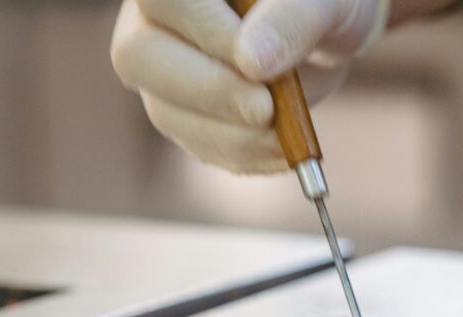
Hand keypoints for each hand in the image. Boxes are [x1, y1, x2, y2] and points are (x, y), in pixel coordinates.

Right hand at [110, 0, 390, 173]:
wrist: (322, 35)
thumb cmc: (319, 5)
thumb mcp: (324, 3)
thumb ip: (292, 18)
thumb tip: (252, 64)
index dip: (203, 33)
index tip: (256, 65)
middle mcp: (152, 19)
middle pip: (138, 57)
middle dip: (210, 93)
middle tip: (266, 110)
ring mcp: (160, 71)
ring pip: (166, 111)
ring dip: (231, 136)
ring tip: (287, 138)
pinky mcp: (182, 115)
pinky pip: (196, 144)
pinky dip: (243, 155)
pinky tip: (281, 151)